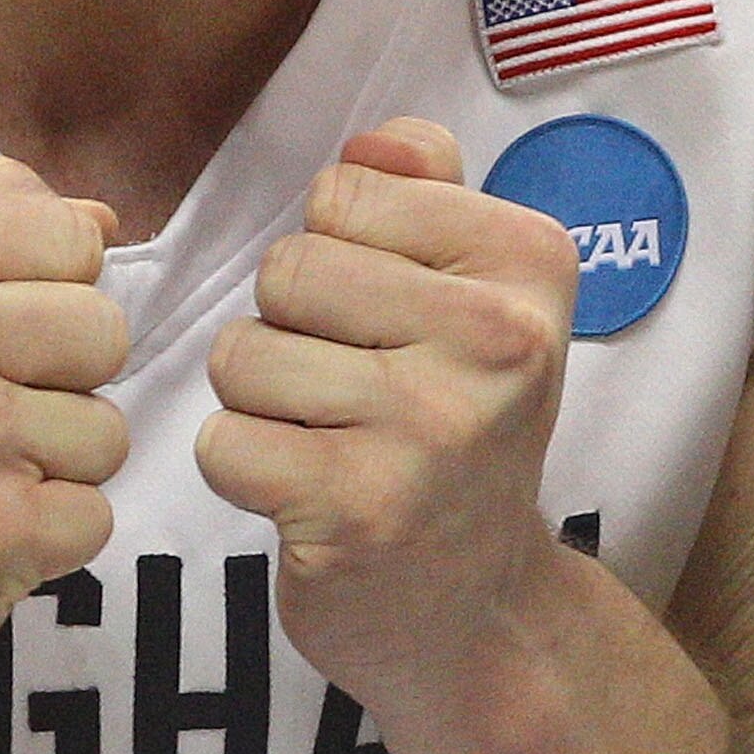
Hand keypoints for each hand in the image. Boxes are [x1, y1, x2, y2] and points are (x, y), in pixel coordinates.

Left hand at [199, 120, 582, 706]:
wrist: (477, 608)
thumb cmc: (455, 429)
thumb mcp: (480, 299)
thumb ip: (428, 195)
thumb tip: (370, 145)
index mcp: (530, 262)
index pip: (346, 190)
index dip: (341, 255)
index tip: (396, 323)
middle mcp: (499, 337)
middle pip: (290, 267)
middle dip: (294, 328)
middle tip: (358, 392)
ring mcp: (432, 425)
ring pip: (246, 351)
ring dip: (264, 401)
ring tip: (334, 441)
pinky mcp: (358, 507)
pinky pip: (223, 440)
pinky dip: (243, 470)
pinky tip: (308, 494)